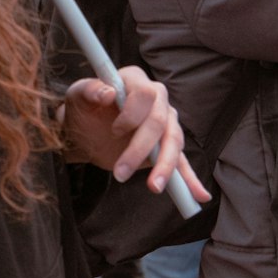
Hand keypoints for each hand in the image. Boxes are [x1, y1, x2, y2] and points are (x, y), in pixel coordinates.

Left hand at [60, 67, 210, 199]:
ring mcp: (166, 123)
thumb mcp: (78, 96)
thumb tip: (108, 93)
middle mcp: (157, 99)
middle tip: (120, 173)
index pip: (145, 95)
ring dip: (164, 167)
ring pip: (174, 143)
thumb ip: (90, 91)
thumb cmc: (82, 109)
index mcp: (136, 81)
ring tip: (153, 187)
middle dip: (142, 149)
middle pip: (161, 123)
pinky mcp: (166, 147)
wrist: (85, 131)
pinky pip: (182, 163)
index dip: (132, 114)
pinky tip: (199, 195)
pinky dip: (190, 180)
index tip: (114, 131)